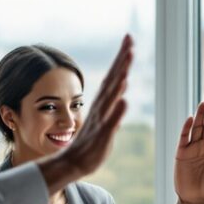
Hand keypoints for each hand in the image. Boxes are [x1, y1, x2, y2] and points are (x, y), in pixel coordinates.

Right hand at [37, 35, 131, 192]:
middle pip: (113, 80)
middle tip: (130, 41)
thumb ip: (115, 107)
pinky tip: (125, 100)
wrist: (73, 163)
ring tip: (128, 60)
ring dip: (120, 78)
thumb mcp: (107, 123)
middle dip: (122, 61)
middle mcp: (101, 107)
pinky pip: (111, 122)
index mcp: (103, 104)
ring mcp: (101, 120)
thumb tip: (123, 89)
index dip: (121, 59)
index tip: (129, 40)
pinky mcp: (102, 135)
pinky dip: (117, 111)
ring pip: (111, 96)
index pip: (114, 77)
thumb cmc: (91, 144)